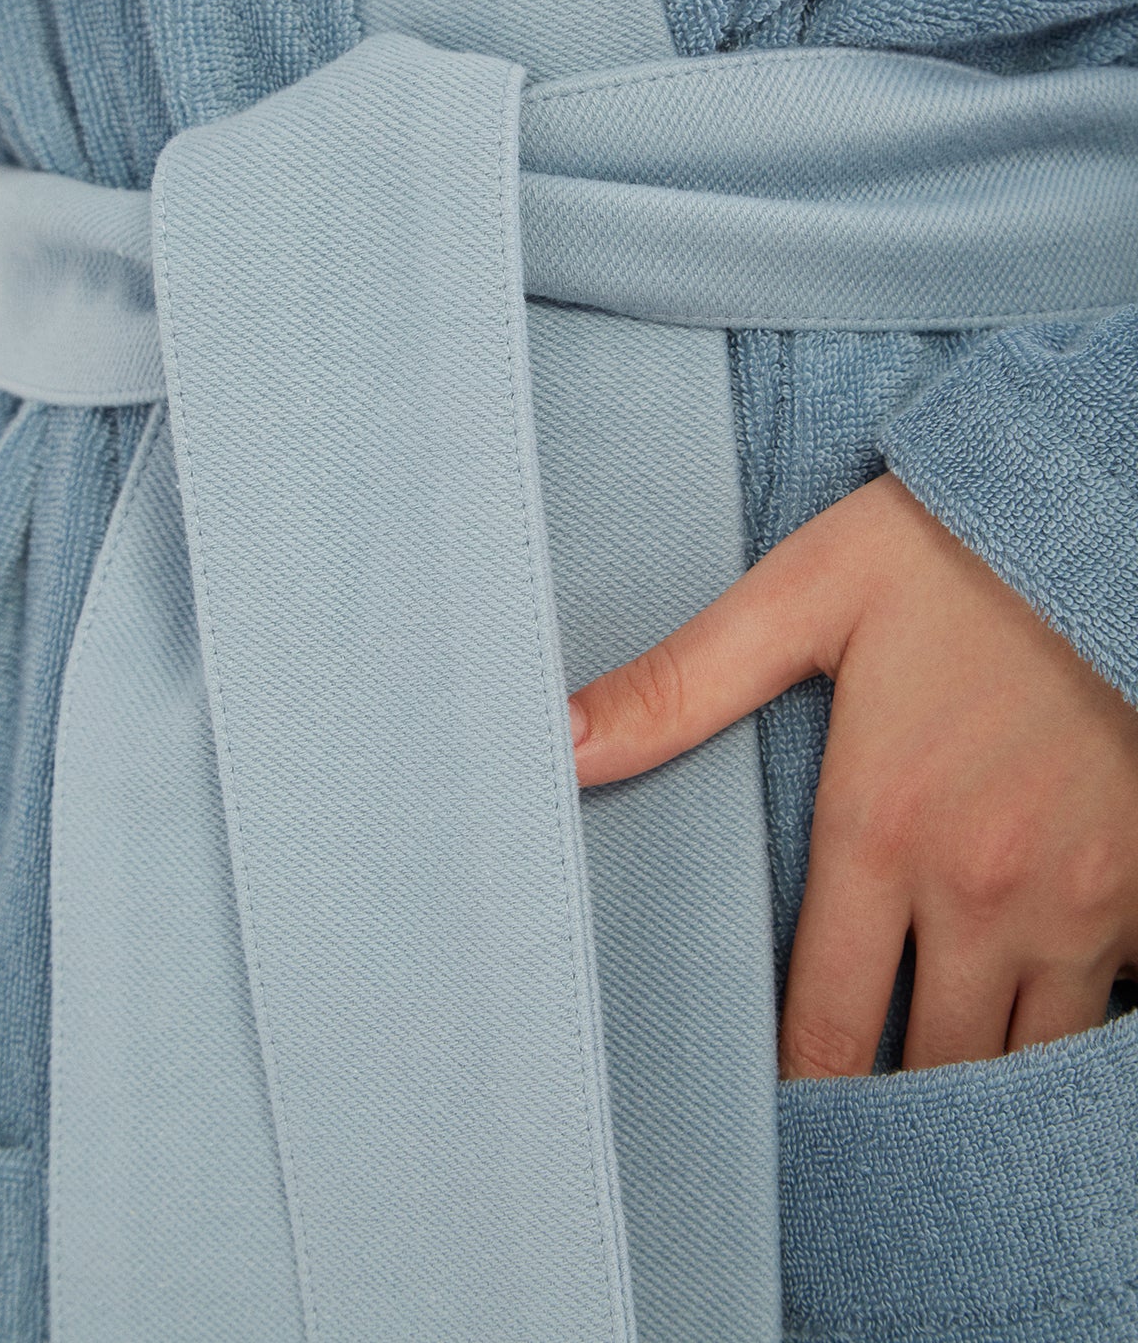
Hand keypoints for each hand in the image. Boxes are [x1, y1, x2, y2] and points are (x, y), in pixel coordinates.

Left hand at [567, 471, 1137, 1077]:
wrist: (1110, 518)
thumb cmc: (956, 550)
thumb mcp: (806, 593)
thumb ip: (681, 684)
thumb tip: (555, 742)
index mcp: (880, 829)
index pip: (823, 1023)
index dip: (795, 1089)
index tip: (771, 1119)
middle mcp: (983, 892)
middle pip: (927, 1067)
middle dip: (884, 1101)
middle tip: (848, 1119)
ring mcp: (1082, 902)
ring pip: (1024, 1061)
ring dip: (975, 1081)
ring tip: (930, 1093)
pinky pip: (1111, 1014)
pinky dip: (1070, 1034)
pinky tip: (1032, 1022)